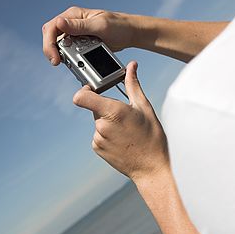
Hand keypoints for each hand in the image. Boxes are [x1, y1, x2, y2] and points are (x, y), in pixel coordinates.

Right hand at [42, 6, 136, 64]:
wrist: (130, 33)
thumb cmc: (118, 25)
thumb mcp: (99, 25)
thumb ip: (79, 26)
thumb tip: (59, 23)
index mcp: (74, 15)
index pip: (52, 27)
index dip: (49, 43)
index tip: (55, 57)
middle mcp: (72, 23)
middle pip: (52, 37)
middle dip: (52, 51)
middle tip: (58, 63)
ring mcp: (75, 33)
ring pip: (59, 45)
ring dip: (62, 55)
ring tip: (72, 62)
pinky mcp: (81, 43)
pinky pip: (70, 51)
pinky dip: (71, 58)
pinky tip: (78, 62)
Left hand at [73, 62, 168, 183]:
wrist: (152, 167)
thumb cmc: (152, 137)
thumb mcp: (144, 107)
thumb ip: (133, 85)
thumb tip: (131, 66)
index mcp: (113, 111)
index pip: (82, 97)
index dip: (84, 91)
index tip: (92, 90)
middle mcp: (102, 125)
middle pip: (95, 108)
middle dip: (107, 109)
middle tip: (125, 117)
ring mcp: (98, 138)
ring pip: (98, 122)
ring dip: (108, 123)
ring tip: (126, 132)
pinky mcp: (98, 148)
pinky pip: (98, 135)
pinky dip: (107, 136)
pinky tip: (122, 141)